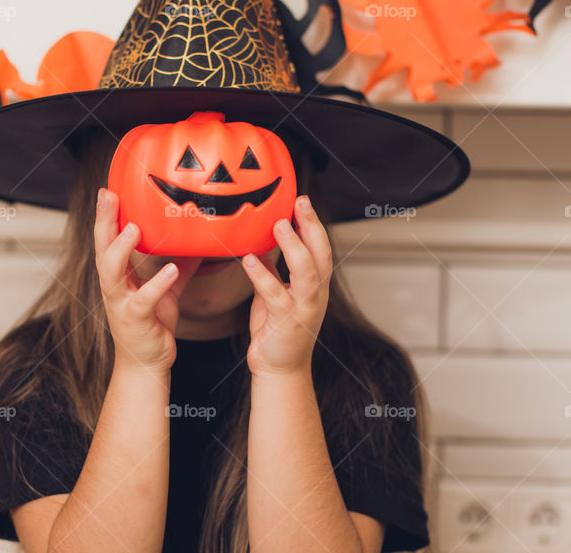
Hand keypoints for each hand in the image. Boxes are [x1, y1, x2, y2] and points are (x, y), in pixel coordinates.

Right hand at [94, 187, 199, 371]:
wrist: (146, 365)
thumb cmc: (152, 325)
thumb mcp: (167, 292)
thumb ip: (178, 268)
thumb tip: (196, 245)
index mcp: (118, 277)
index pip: (107, 240)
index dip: (106, 216)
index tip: (107, 189)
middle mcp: (114, 287)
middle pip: (102, 249)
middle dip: (104, 222)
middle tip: (108, 196)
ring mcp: (121, 303)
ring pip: (112, 272)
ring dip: (121, 249)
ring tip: (134, 229)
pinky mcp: (136, 320)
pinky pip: (145, 300)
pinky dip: (157, 284)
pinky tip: (172, 270)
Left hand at [240, 195, 332, 376]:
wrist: (280, 370)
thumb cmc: (278, 333)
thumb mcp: (274, 296)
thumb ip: (272, 273)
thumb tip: (261, 249)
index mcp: (314, 286)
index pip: (319, 249)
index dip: (313, 225)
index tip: (302, 201)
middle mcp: (315, 295)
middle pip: (320, 254)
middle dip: (311, 226)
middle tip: (300, 202)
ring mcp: (303, 308)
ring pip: (306, 272)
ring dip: (293, 246)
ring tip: (278, 224)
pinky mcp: (287, 322)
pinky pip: (276, 294)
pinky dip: (263, 275)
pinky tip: (250, 260)